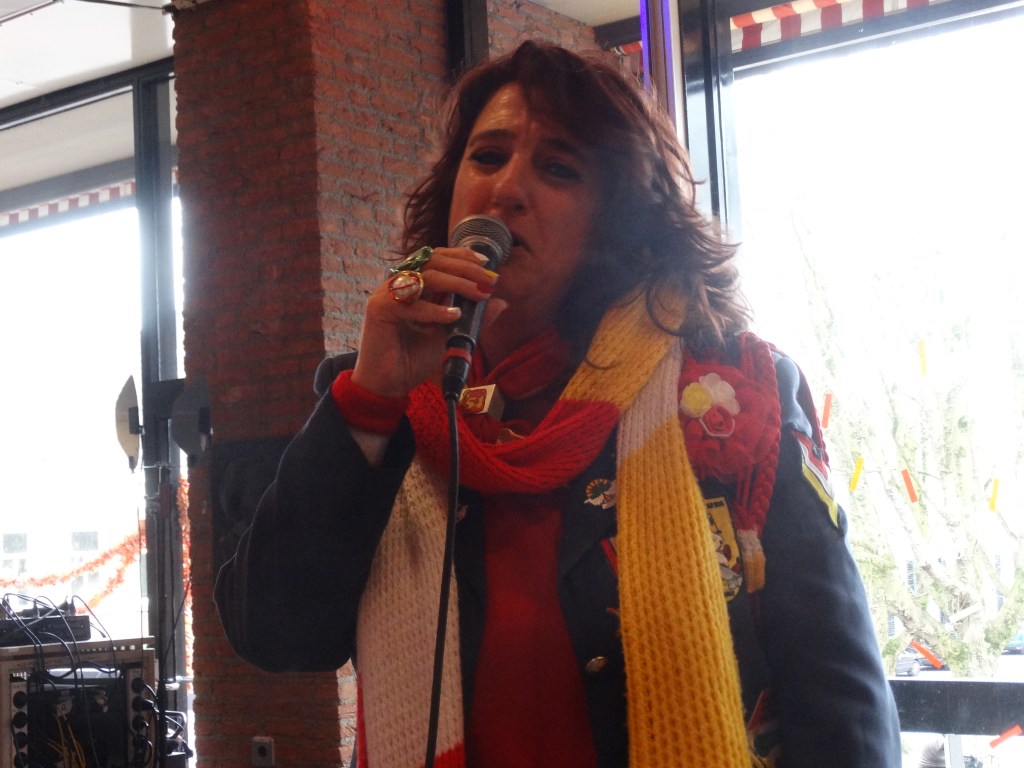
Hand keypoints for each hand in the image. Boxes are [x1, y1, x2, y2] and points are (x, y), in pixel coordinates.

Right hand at [351, 247, 498, 398]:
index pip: (438, 258)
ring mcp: (387, 293)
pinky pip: (412, 304)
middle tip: (489, 281)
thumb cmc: (415, 359)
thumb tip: (501, 302)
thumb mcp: (451, 335)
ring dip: (457, 283)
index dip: (462, 256)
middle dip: (466, 268)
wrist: (389, 384)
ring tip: (479, 294)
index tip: (486, 264)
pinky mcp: (379, 308)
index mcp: (414, 284)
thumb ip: (473, 318)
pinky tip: (453, 315)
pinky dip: (435, 309)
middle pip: (434, 261)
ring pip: (426, 276)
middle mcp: (400, 284)